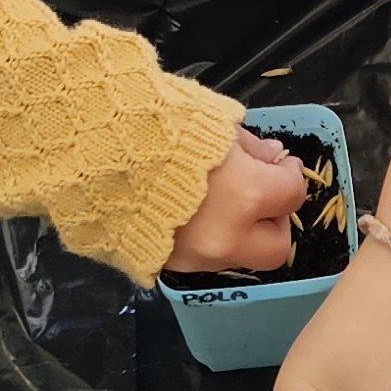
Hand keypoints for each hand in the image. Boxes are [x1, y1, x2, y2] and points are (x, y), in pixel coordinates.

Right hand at [164, 127, 307, 276]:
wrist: (98, 153)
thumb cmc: (161, 129)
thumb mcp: (216, 126)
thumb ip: (252, 148)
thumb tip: (274, 159)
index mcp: (246, 195)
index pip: (292, 195)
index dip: (289, 176)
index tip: (280, 164)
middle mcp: (228, 236)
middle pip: (276, 247)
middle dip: (274, 221)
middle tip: (263, 196)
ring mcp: (198, 257)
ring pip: (239, 257)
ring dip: (241, 233)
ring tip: (222, 203)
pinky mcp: (171, 265)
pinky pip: (205, 259)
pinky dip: (209, 240)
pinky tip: (193, 215)